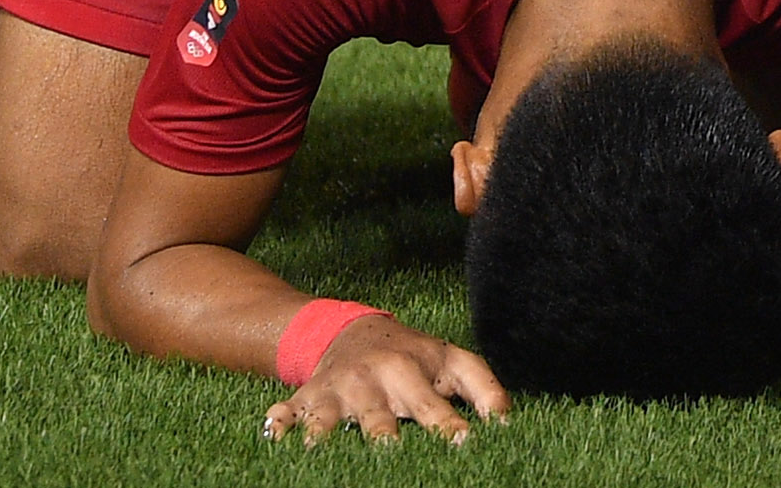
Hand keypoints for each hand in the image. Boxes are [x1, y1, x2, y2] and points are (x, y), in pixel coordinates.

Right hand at [260, 317, 509, 446]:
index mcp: (412, 372)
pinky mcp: (304, 399)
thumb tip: (507, 423)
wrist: (355, 331)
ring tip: (318, 448)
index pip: (432, 405)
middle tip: (388, 449)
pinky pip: (286, 411)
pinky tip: (273, 432)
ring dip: (324, 432)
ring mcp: (335, 391)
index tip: (462, 440)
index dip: (447, 424)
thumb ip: (484, 389)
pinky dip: (278, 421)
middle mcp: (372, 381)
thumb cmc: (414, 356)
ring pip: (328, 416)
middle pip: (377, 415)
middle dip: (382, 432)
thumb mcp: (453, 362)